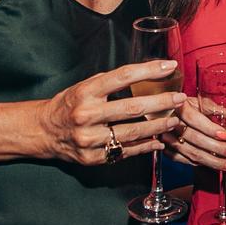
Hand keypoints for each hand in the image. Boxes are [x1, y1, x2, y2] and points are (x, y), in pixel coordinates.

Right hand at [36, 59, 185, 165]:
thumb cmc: (70, 104)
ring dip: (158, 126)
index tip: (170, 67)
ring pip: (132, 132)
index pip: (122, 77)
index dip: (149, 70)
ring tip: (175, 120)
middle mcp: (86, 115)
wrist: (44, 132)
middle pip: (132, 107)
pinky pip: (125, 151)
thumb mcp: (85, 86)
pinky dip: (145, 146)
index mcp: (86, 92)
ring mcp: (90, 139)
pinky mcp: (93, 158)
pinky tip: (159, 141)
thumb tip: (148, 74)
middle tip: (180, 98)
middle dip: (161, 103)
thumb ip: (112, 83)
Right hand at [160, 100, 225, 171]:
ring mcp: (167, 139)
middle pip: (194, 139)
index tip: (225, 136)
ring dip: (212, 161)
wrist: (161, 114)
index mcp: (179, 107)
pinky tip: (215, 166)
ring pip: (191, 153)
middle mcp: (171, 124)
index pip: (194, 119)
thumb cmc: (183, 105)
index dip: (210, 128)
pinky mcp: (167, 151)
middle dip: (216, 148)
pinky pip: (185, 160)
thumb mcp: (198, 101)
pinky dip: (201, 164)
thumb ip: (217, 110)